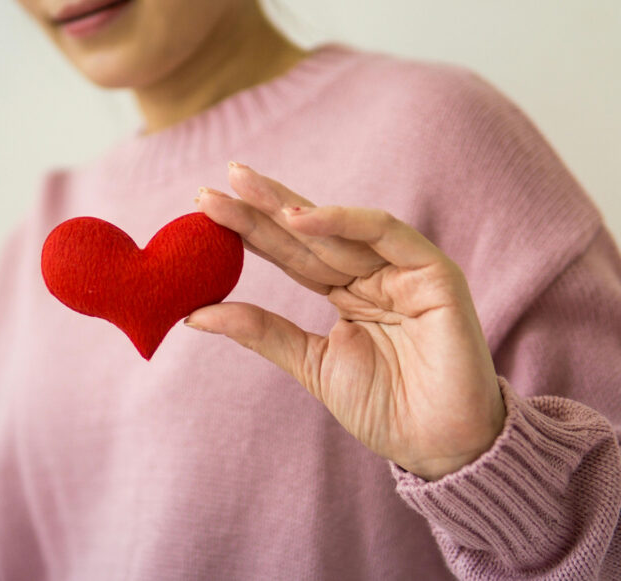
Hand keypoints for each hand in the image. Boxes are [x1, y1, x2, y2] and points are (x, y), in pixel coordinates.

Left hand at [186, 162, 504, 480]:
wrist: (437, 445)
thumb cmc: (383, 408)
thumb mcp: (310, 363)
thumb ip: (261, 331)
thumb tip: (195, 313)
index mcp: (346, 293)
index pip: (291, 255)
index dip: (250, 233)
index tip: (205, 213)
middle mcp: (371, 275)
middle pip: (307, 235)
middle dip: (260, 208)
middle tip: (212, 188)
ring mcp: (402, 270)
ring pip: (337, 228)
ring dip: (287, 205)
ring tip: (239, 185)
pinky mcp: (433, 272)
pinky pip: (385, 234)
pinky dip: (344, 221)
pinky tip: (298, 215)